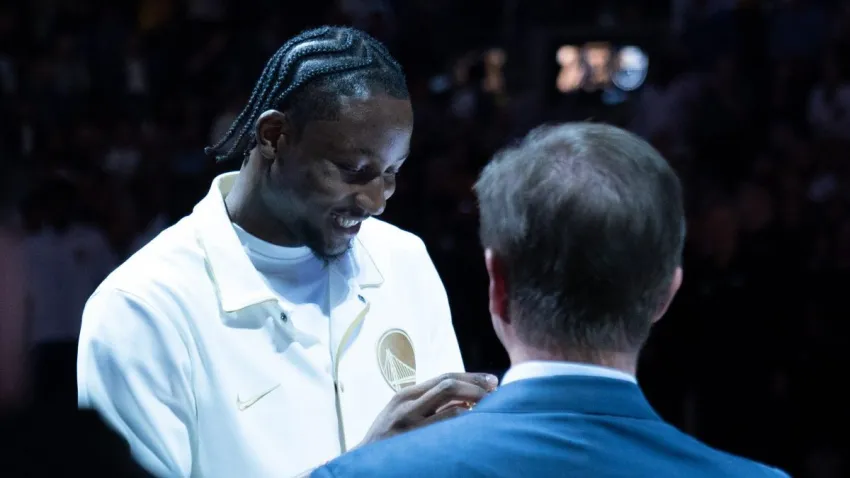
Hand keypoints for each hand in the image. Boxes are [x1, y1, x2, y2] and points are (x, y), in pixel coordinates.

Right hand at [358, 372, 497, 445]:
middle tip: (496, 392)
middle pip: (448, 384)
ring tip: (489, 410)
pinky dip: (463, 424)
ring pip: (450, 406)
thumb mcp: (401, 416)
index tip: (492, 381)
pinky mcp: (412, 442)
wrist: (362, 466)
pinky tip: (474, 428)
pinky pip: (445, 429)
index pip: (444, 377)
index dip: (471, 377)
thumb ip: (427, 405)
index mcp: (404, 396)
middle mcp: (406, 405)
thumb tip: (466, 400)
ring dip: (475, 406)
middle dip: (476, 386)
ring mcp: (408, 424)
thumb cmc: (388, 443)